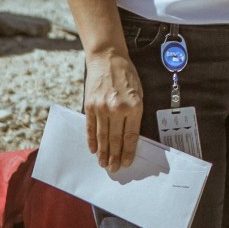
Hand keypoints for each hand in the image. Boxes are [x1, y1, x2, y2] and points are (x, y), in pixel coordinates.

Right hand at [83, 48, 144, 170]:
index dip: (128, 151)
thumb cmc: (126, 75)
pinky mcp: (89, 106)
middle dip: (115, 156)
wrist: (107, 59)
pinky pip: (90, 127)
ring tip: (104, 164)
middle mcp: (117, 109)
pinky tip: (94, 150)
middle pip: (116, 139)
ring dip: (103, 153)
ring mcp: (101, 108)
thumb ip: (135, 114)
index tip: (127, 162)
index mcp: (134, 106)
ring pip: (102, 136)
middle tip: (114, 169)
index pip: (131, 136)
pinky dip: (91, 140)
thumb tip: (131, 136)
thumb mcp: (139, 93)